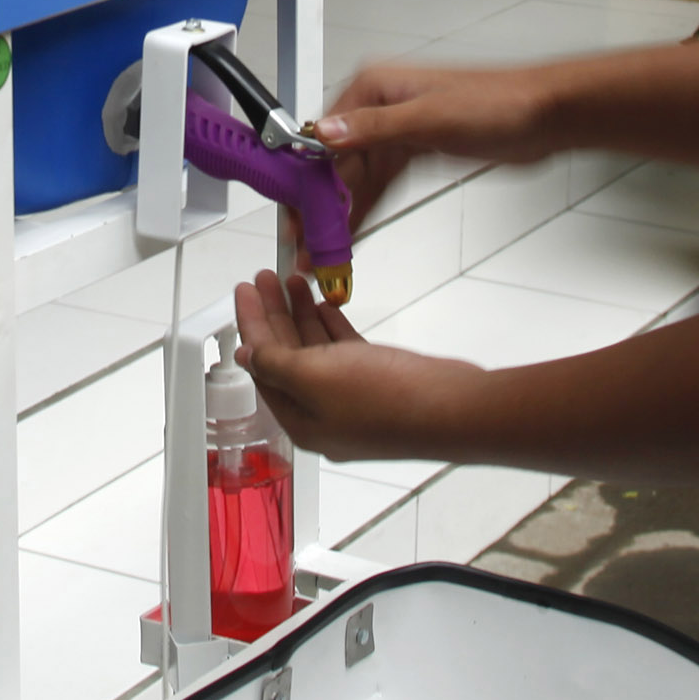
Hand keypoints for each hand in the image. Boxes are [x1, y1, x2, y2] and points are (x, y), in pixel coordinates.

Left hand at [233, 269, 473, 461]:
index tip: (243, 289)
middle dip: (273, 316)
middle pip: (287, 358)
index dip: (251, 325)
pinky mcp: (382, 383)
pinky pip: (345, 352)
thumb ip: (276, 364)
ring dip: (301, 314)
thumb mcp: (316, 377)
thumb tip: (246, 357)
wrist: (455, 409)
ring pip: (316, 351)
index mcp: (302, 421)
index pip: (263, 366)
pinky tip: (324, 305)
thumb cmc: (387, 398)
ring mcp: (354, 400)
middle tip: (263, 278)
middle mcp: (324, 414)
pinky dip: (332, 327)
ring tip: (291, 280)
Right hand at [313, 58, 566, 224]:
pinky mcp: (416, 152)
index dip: (306, 182)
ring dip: (340, 216)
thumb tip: (328, 133)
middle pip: (336, 164)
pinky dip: (365, 210)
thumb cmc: (499, 101)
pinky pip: (380, 186)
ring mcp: (397, 131)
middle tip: (307, 247)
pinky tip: (351, 235)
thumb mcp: (431, 116)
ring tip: (323, 253)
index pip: (322, 139)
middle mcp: (380, 108)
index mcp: (374, 88)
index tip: (297, 214)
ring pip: (356, 181)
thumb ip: (376, 127)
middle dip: (320, 208)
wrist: (543, 115)